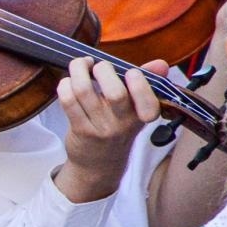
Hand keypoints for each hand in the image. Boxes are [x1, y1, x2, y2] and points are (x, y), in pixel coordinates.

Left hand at [54, 55, 165, 202]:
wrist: (99, 163)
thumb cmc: (118, 126)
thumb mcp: (137, 110)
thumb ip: (148, 83)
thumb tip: (161, 63)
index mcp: (142, 115)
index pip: (149, 102)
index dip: (140, 83)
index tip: (131, 72)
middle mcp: (123, 123)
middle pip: (115, 93)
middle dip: (103, 70)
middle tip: (97, 65)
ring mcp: (100, 128)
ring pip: (85, 91)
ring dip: (78, 71)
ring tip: (79, 65)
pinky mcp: (80, 130)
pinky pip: (68, 101)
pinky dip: (65, 85)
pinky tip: (68, 82)